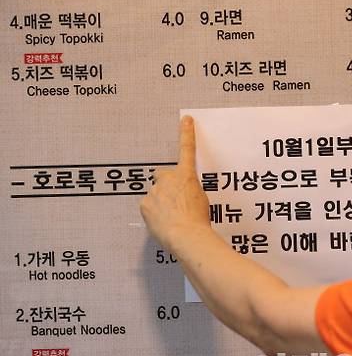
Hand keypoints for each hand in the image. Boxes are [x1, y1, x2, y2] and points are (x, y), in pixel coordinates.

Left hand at [140, 116, 210, 252]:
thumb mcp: (202, 199)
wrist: (187, 235)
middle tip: (173, 200)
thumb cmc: (199, 220)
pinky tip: (163, 222)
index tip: (186, 120)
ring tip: (172, 218)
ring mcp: (155, 191)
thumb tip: (183, 194)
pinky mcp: (145, 204)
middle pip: (162, 175)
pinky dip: (153, 213)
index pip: (187, 149)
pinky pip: (148, 207)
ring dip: (160, 203)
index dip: (187, 133)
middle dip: (165, 184)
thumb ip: (190, 190)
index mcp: (186, 176)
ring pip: (155, 194)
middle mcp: (168, 179)